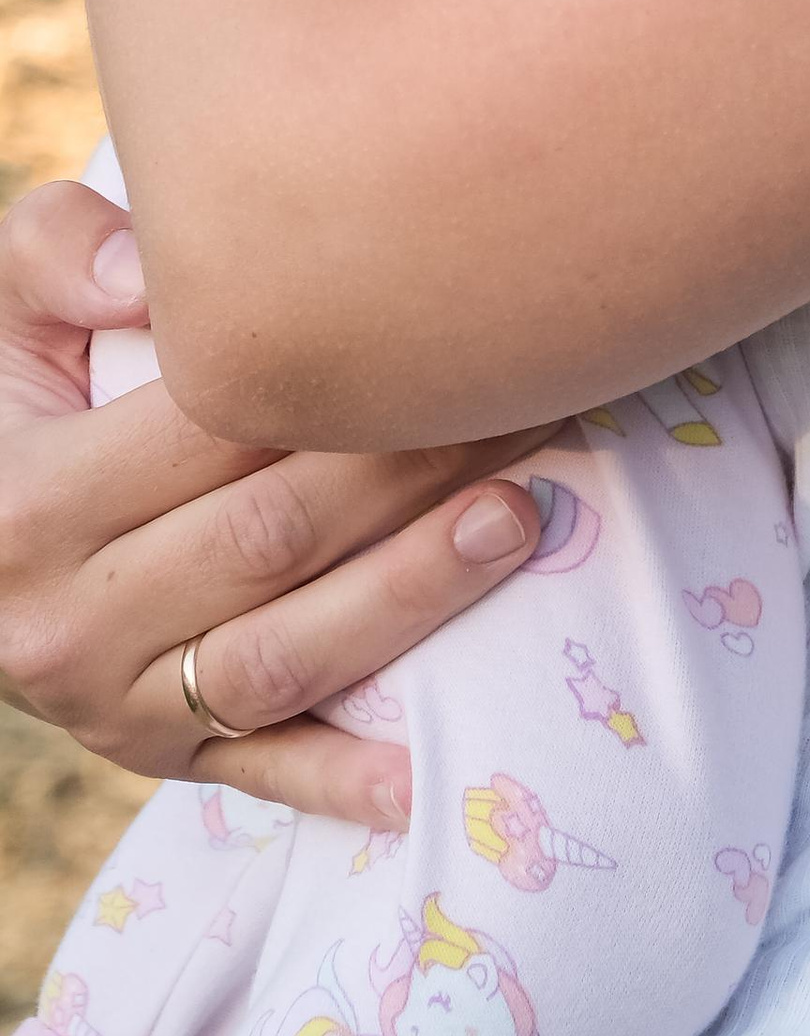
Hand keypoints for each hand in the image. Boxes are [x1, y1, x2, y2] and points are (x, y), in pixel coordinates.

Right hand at [0, 178, 551, 824]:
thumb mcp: (3, 308)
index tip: (454, 328)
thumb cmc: (15, 396)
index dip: (342, 375)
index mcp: (32, 502)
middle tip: (532, 403)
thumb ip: (63, 256)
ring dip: (412, 595)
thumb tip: (150, 277)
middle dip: (414, 470)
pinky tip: (435, 768)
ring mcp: (114, 704)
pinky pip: (262, 771)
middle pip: (272, 537)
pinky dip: (346, 779)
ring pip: (283, 657)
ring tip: (521, 519)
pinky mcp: (158, 757)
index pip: (214, 433)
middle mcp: (65, 622)